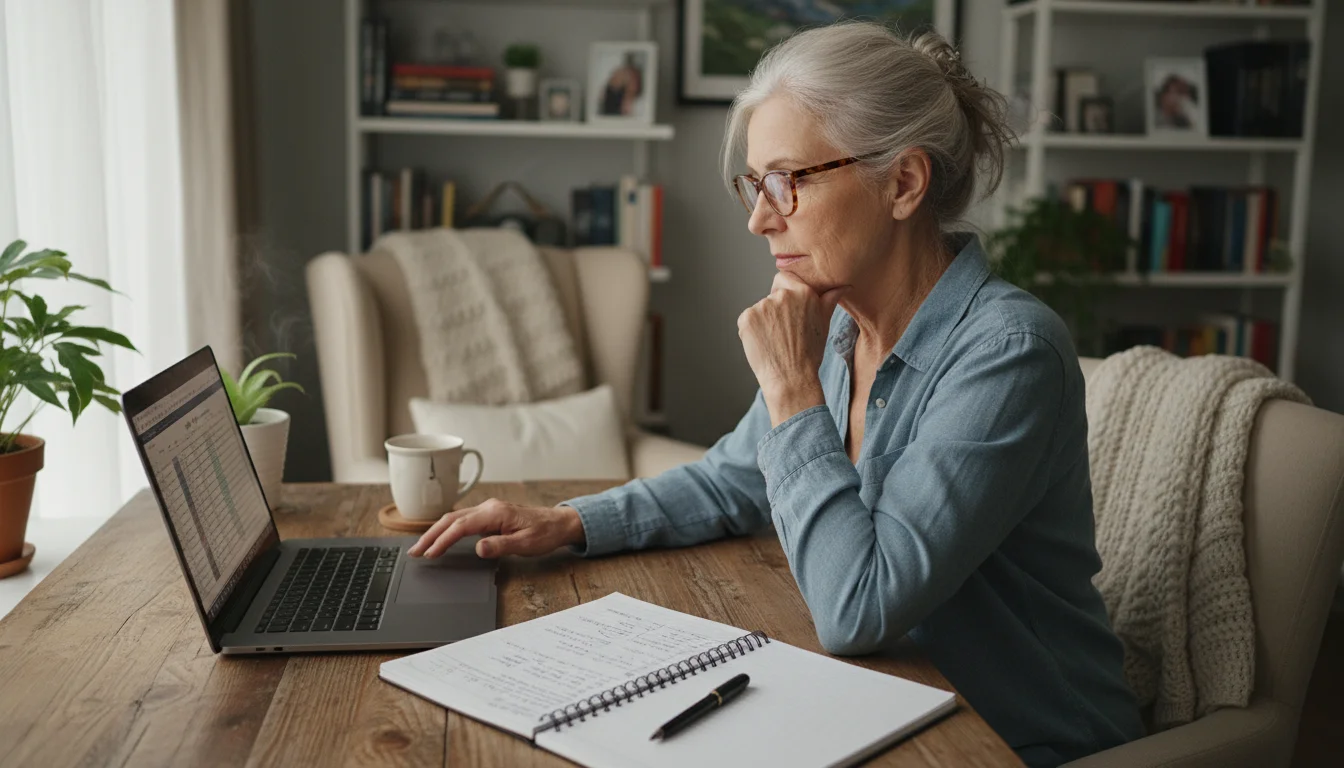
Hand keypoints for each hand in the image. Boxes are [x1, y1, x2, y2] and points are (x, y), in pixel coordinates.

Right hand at [406, 500, 585, 558]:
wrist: (559, 523)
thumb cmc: (545, 533)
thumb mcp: (525, 544)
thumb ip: (501, 546)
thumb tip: (479, 548)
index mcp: (495, 513)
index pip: (460, 526)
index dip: (442, 539)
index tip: (430, 553)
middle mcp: (489, 508)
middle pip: (451, 519)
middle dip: (431, 535)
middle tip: (415, 551)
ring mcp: (489, 510)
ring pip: (455, 518)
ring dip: (437, 532)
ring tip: (422, 547)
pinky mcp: (490, 516)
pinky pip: (463, 520)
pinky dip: (448, 529)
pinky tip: (441, 538)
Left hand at [737, 272, 848, 425]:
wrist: (791, 378)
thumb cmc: (810, 353)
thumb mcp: (824, 323)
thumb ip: (829, 300)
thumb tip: (843, 286)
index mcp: (803, 292)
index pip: (784, 278)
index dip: (785, 292)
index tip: (789, 311)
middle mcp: (782, 295)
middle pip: (772, 295)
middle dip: (776, 310)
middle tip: (785, 332)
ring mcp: (762, 306)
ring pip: (760, 309)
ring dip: (764, 321)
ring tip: (776, 341)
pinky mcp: (747, 318)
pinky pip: (748, 320)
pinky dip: (752, 330)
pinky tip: (764, 344)